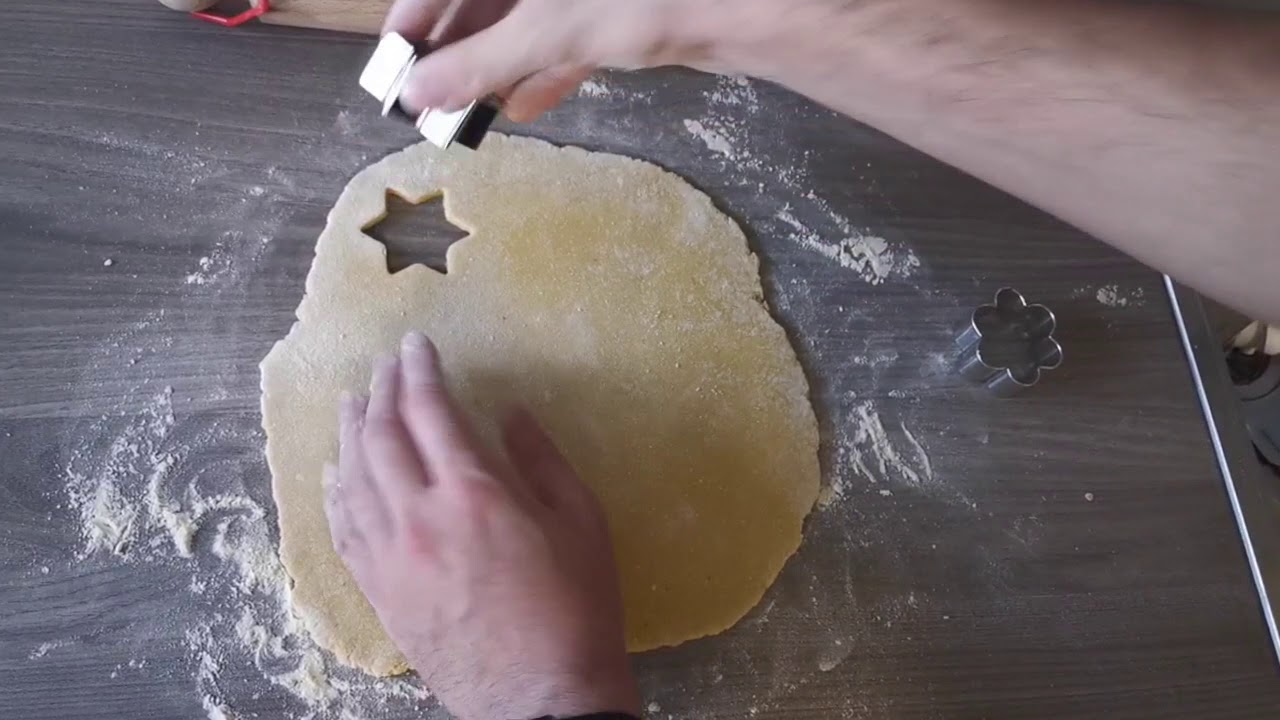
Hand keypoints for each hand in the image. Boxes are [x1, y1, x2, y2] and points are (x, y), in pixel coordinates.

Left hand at [324, 331, 639, 719]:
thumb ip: (542, 461)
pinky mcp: (379, 592)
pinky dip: (335, 491)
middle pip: (382, 436)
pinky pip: (342, 529)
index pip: (431, 412)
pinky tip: (335, 471)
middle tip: (384, 364)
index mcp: (473, 493)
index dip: (421, 371)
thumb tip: (511, 415)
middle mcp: (419, 518)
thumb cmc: (576, 610)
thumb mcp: (582, 523)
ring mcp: (390, 558)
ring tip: (352, 401)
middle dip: (380, 390)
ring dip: (349, 432)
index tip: (417, 345)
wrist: (540, 701)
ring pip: (352, 478)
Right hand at [383, 0, 786, 120]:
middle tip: (429, 96)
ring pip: (526, 20)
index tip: (399, 56)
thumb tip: (420, 93)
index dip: (419, 13)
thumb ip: (478, 62)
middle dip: (458, 49)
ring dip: (496, 66)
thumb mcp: (546, 31)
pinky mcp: (618, 9)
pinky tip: (518, 108)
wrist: (736, 11)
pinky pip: (566, 37)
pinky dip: (543, 71)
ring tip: (466, 111)